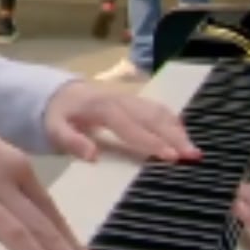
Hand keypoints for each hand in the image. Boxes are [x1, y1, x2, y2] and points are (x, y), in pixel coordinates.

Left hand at [42, 80, 200, 163]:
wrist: (59, 93)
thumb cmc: (59, 116)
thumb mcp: (55, 129)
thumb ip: (72, 142)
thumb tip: (93, 156)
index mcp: (102, 108)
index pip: (130, 126)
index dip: (150, 141)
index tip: (170, 156)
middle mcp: (120, 100)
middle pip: (151, 116)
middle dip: (174, 136)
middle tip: (193, 156)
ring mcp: (129, 98)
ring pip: (158, 111)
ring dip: (177, 129)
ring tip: (193, 150)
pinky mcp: (134, 101)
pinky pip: (157, 109)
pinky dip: (173, 121)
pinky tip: (183, 136)